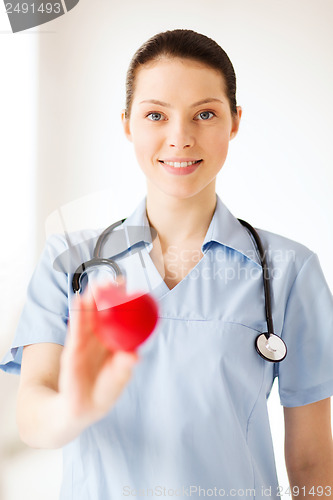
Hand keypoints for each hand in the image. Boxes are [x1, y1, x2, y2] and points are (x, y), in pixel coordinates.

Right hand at [58, 289, 137, 424]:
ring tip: (96, 285)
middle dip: (104, 294)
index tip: (126, 284)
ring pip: (87, 317)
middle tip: (111, 280)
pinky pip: (75, 331)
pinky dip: (77, 317)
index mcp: (111, 342)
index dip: (120, 300)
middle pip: (100, 312)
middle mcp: (97, 339)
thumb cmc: (100, 393)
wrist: (77, 412)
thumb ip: (123, 368)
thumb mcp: (116, 381)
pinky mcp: (71, 352)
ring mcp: (83, 344)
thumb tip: (135, 356)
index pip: (116, 316)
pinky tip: (79, 302)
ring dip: (90, 300)